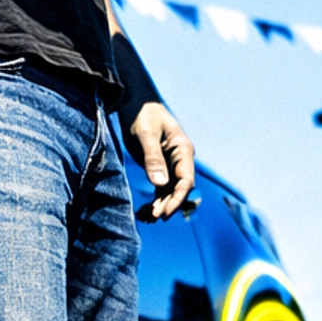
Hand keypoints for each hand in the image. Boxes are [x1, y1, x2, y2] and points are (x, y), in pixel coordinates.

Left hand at [129, 101, 195, 215]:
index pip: (186, 180)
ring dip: (162, 204)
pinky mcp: (159, 166)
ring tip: (149, 218)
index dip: (178, 198)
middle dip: (169, 204)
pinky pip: (161, 187)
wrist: (135, 103)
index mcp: (183, 150)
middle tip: (154, 217)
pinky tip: (147, 211)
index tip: (166, 212)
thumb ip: (153, 158)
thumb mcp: (146, 135)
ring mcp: (170, 164)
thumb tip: (159, 183)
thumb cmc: (143, 114)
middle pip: (179, 188)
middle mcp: (180, 159)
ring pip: (170, 190)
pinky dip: (156, 199)